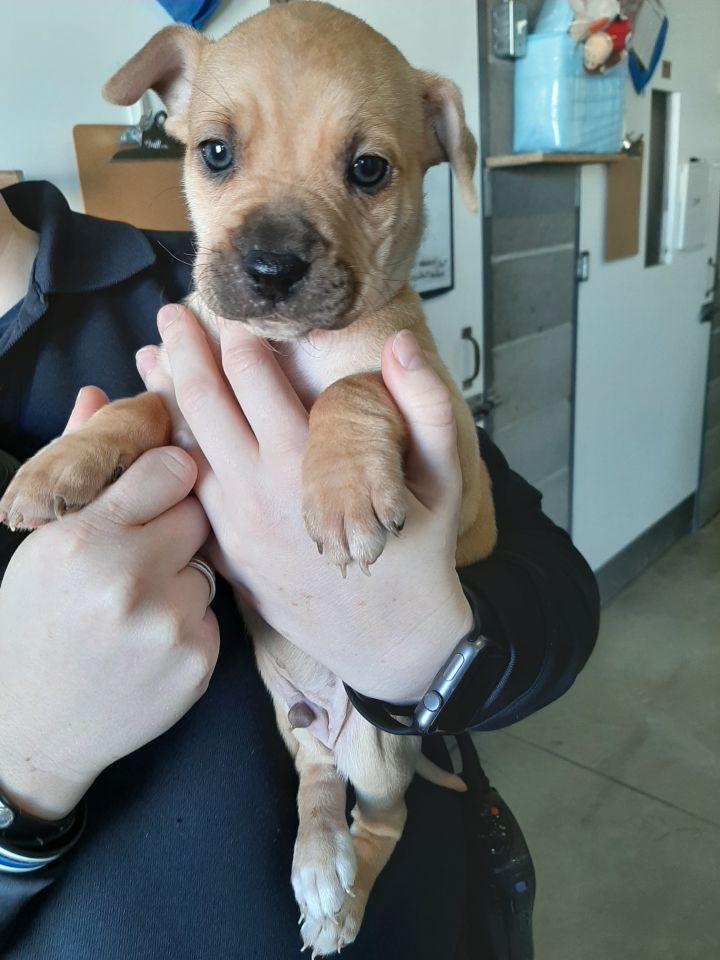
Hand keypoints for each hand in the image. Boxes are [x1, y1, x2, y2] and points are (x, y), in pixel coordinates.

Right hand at [0, 388, 218, 819]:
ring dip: (183, 576)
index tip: (161, 484)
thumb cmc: (33, 625)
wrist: (34, 727)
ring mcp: (170, 624)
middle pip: (198, 513)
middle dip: (175, 525)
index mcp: (85, 540)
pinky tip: (151, 639)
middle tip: (143, 551)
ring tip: (138, 604)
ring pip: (207, 565)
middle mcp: (130, 578)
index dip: (168, 474)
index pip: (170, 467)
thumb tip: (101, 394)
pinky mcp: (199, 660)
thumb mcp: (40, 545)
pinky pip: (213, 612)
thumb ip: (76, 466)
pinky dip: (190, 620)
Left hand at [137, 306, 471, 702]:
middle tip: (170, 311)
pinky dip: (169, 457)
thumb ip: (425, 407)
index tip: (226, 303)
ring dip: (166, 398)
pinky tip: (163, 433)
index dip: (237, 334)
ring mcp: (236, 526)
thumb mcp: (443, 481)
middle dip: (185, 351)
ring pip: (185, 447)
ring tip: (149, 356)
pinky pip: (187, 497)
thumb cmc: (419, 556)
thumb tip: (400, 345)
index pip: (256, 379)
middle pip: (206, 403)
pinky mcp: (229, 555)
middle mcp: (260, 489)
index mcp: (308, 462)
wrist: (393, 642)